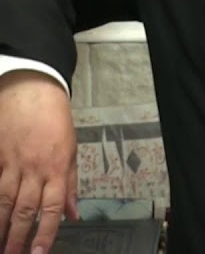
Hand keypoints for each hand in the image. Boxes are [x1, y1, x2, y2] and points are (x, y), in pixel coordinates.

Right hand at [0, 71, 77, 253]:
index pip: (52, 207)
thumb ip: (71, 184)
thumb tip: (74, 213)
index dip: (46, 232)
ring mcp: (11, 164)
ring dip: (0, 226)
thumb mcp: (72, 149)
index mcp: (57, 167)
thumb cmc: (54, 119)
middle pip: (24, 209)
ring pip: (4, 201)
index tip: (39, 253)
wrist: (30, 91)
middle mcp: (34, 169)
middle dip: (18, 237)